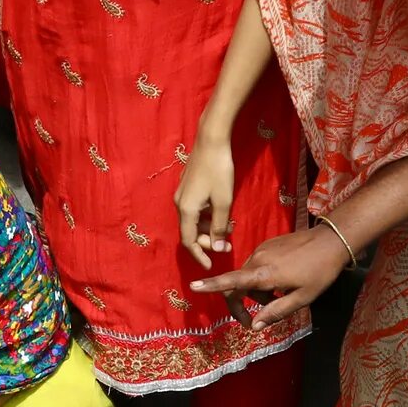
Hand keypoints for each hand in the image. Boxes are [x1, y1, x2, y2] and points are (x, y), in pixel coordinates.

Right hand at [175, 126, 237, 264]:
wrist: (211, 140)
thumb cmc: (219, 171)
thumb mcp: (223, 202)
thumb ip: (220, 227)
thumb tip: (218, 247)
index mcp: (186, 210)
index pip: (188, 242)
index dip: (199, 255)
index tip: (211, 266)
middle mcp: (180, 204)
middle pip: (191, 232)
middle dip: (208, 241)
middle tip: (227, 243)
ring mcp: (182, 194)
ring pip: (194, 220)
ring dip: (209, 228)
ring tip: (228, 227)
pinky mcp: (188, 187)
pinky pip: (196, 210)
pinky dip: (207, 216)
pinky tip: (221, 213)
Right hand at [188, 225, 345, 324]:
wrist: (331, 241)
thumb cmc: (319, 273)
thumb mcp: (301, 299)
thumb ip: (276, 312)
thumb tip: (255, 326)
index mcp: (263, 274)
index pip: (231, 281)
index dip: (212, 286)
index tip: (194, 287)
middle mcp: (257, 260)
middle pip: (238, 284)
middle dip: (245, 303)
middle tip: (257, 319)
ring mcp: (262, 250)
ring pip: (249, 276)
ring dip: (257, 291)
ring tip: (282, 295)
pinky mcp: (269, 245)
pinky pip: (258, 266)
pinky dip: (263, 278)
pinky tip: (285, 280)